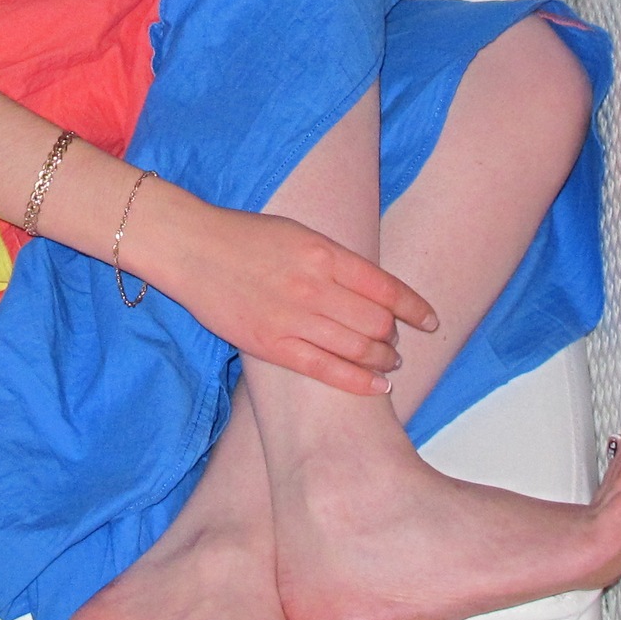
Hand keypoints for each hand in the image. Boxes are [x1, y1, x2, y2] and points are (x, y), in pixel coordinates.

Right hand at [137, 187, 439, 396]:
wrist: (191, 248)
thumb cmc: (244, 236)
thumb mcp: (299, 234)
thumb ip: (336, 260)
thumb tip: (373, 291)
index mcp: (324, 253)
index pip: (387, 288)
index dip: (415, 308)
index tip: (429, 321)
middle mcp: (314, 286)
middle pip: (377, 323)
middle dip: (396, 338)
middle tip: (397, 344)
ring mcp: (293, 318)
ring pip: (358, 349)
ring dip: (383, 360)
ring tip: (389, 364)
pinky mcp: (271, 344)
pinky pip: (326, 370)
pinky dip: (359, 381)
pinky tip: (377, 386)